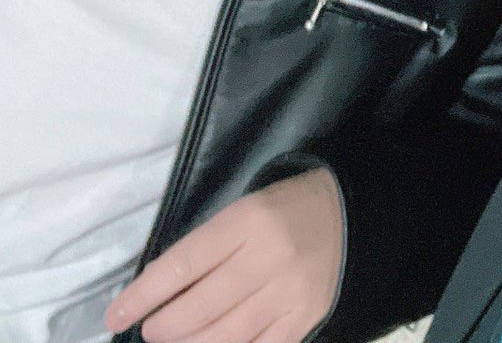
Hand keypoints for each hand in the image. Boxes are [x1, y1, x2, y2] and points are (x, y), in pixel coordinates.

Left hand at [105, 168, 342, 342]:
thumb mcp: (244, 211)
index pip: (183, 263)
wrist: (348, 215)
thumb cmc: (284, 210)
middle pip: (199, 306)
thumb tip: (157, 296)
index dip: (143, 295)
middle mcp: (268, 257)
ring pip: (224, 336)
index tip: (114, 317)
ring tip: (175, 341)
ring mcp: (289, 292)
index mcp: (249, 220)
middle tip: (152, 330)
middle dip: (163, 326)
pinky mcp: (304, 319)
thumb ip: (205, 250)